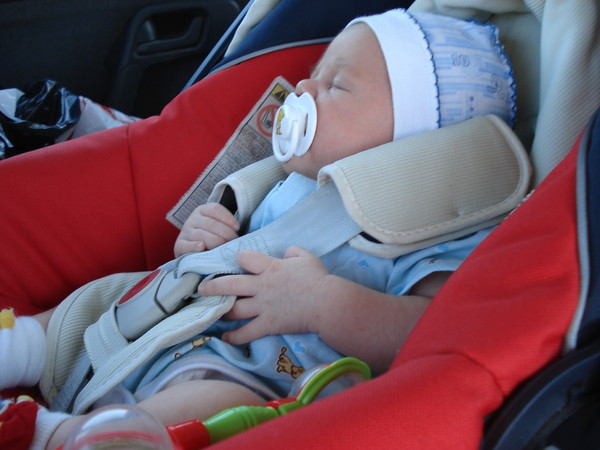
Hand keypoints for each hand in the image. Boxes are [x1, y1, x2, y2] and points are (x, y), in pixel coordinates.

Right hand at [174, 203, 239, 256]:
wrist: (194, 252)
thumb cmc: (212, 238)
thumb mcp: (218, 228)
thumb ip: (227, 227)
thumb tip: (243, 233)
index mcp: (203, 210)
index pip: (215, 209)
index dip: (227, 218)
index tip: (237, 228)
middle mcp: (192, 219)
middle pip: (211, 224)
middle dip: (226, 234)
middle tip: (234, 243)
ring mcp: (185, 232)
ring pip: (202, 235)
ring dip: (216, 242)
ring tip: (225, 249)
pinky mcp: (179, 245)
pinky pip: (186, 245)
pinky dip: (194, 246)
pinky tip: (202, 247)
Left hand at [198, 246, 330, 343]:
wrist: (326, 303)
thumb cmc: (318, 279)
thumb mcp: (306, 257)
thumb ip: (293, 252)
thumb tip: (286, 253)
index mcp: (269, 267)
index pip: (244, 258)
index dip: (239, 257)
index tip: (235, 260)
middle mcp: (261, 286)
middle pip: (229, 284)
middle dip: (212, 286)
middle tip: (201, 287)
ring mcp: (263, 307)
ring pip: (234, 309)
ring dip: (221, 310)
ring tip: (212, 311)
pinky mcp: (267, 325)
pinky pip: (246, 333)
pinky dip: (234, 337)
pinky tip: (225, 337)